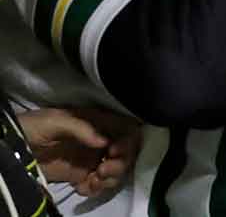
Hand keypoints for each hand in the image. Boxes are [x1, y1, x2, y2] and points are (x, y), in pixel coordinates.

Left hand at [19, 106, 140, 196]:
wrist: (12, 147)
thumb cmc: (34, 126)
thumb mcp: (57, 121)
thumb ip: (82, 128)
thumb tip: (105, 141)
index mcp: (97, 123)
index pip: (126, 130)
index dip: (128, 142)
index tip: (114, 151)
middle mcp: (98, 141)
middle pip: (126, 153)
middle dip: (121, 164)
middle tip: (103, 170)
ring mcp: (89, 159)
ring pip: (115, 170)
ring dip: (110, 178)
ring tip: (93, 180)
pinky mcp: (78, 175)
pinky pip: (97, 184)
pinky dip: (94, 189)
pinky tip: (81, 188)